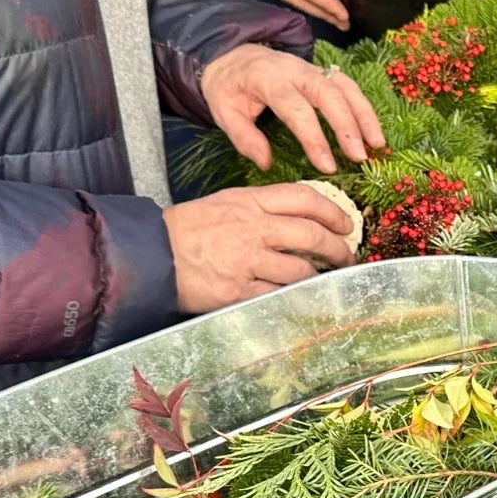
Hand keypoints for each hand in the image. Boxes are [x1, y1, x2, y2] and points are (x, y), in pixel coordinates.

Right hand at [164, 184, 357, 311]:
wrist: (149, 255)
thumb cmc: (185, 229)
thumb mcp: (223, 204)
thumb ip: (259, 209)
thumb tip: (296, 219)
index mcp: (249, 202)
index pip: (304, 199)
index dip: (332, 211)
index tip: (345, 223)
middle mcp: (253, 229)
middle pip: (312, 235)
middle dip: (338, 248)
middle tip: (346, 256)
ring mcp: (247, 261)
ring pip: (301, 269)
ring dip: (318, 276)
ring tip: (324, 279)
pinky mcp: (240, 291)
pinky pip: (278, 295)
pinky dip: (293, 297)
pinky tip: (300, 298)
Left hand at [201, 43, 384, 172]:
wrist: (231, 55)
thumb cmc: (229, 87)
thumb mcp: (224, 112)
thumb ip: (244, 137)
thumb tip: (266, 162)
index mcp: (267, 79)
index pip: (296, 108)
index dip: (315, 138)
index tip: (327, 166)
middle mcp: (294, 69)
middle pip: (329, 93)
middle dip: (348, 125)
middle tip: (359, 157)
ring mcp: (311, 68)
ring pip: (345, 86)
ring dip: (364, 115)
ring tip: (377, 144)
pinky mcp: (321, 72)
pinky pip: (348, 85)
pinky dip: (363, 107)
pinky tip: (372, 130)